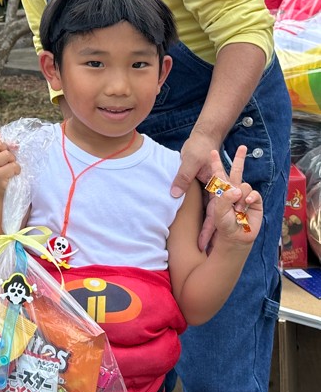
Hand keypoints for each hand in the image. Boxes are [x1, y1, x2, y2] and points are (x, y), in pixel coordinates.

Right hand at [0, 131, 20, 195]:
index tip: (3, 151)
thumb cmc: (1, 170)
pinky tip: (12, 174)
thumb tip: (15, 143)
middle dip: (8, 151)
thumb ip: (4, 146)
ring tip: (10, 168)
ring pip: (8, 154)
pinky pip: (13, 166)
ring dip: (13, 161)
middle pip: (1, 144)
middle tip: (7, 161)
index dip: (3, 143)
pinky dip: (17, 170)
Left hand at [170, 129, 221, 248]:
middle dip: (211, 236)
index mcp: (216, 187)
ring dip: (209, 228)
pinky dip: (204, 216)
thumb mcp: (188, 162)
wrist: (205, 138)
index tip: (203, 246)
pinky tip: (198, 228)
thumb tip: (174, 195)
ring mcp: (214, 189)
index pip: (213, 213)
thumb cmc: (198, 148)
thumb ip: (182, 178)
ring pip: (212, 212)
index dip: (208, 231)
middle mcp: (217, 191)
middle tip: (204, 253)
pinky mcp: (208, 187)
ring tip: (204, 247)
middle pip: (215, 217)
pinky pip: (206, 204)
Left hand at [205, 146, 261, 247]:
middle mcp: (233, 190)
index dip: (215, 163)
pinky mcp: (255, 202)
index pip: (218, 174)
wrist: (237, 237)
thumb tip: (237, 189)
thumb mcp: (218, 211)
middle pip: (236, 171)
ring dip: (241, 196)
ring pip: (244, 185)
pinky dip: (250, 197)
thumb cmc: (224, 224)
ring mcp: (244, 195)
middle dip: (240, 159)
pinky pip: (254, 193)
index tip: (212, 151)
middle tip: (243, 147)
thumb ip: (224, 198)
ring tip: (237, 209)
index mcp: (220, 190)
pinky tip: (248, 203)